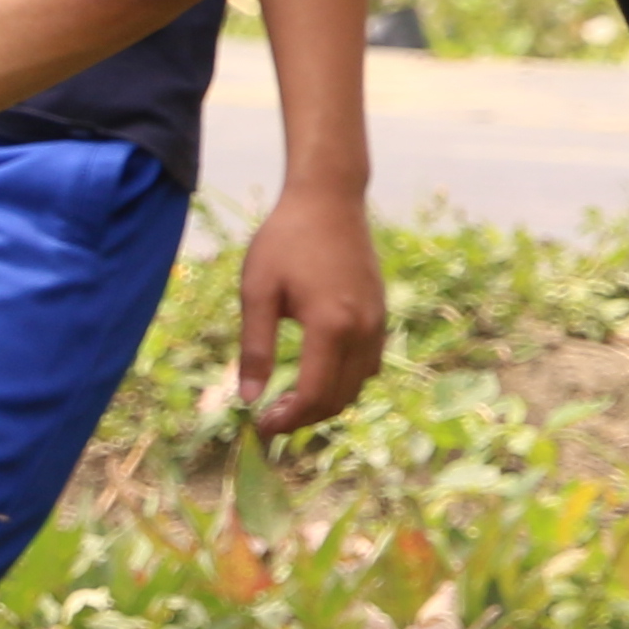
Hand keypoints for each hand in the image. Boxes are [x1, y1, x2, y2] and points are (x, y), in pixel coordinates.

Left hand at [232, 185, 386, 438]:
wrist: (329, 199)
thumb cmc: (286, 240)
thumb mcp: (257, 291)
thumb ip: (254, 348)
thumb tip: (247, 398)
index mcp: (331, 325)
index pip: (314, 395)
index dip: (288, 420)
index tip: (260, 428)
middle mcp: (362, 330)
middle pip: (339, 399)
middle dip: (304, 418)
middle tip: (269, 420)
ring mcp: (377, 323)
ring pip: (358, 386)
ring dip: (326, 403)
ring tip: (289, 403)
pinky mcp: (380, 315)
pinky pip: (368, 365)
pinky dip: (344, 381)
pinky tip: (316, 374)